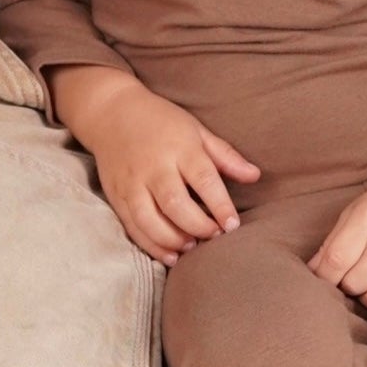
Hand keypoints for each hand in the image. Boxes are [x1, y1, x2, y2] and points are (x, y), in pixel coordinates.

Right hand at [51, 67, 261, 265]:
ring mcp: (132, 182)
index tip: (233, 225)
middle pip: (176, 204)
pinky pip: (132, 227)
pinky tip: (170, 255)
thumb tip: (255, 176)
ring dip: (174, 240)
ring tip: (191, 246)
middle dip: (198, 227)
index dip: (220, 206)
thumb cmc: (161, 121)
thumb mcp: (196, 130)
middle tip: (214, 236)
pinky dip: (151, 245)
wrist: (111, 112)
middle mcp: (154, 166)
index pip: (204, 179)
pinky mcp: (116, 195)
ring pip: (150, 220)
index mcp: (179, 147)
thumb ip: (225, 156)